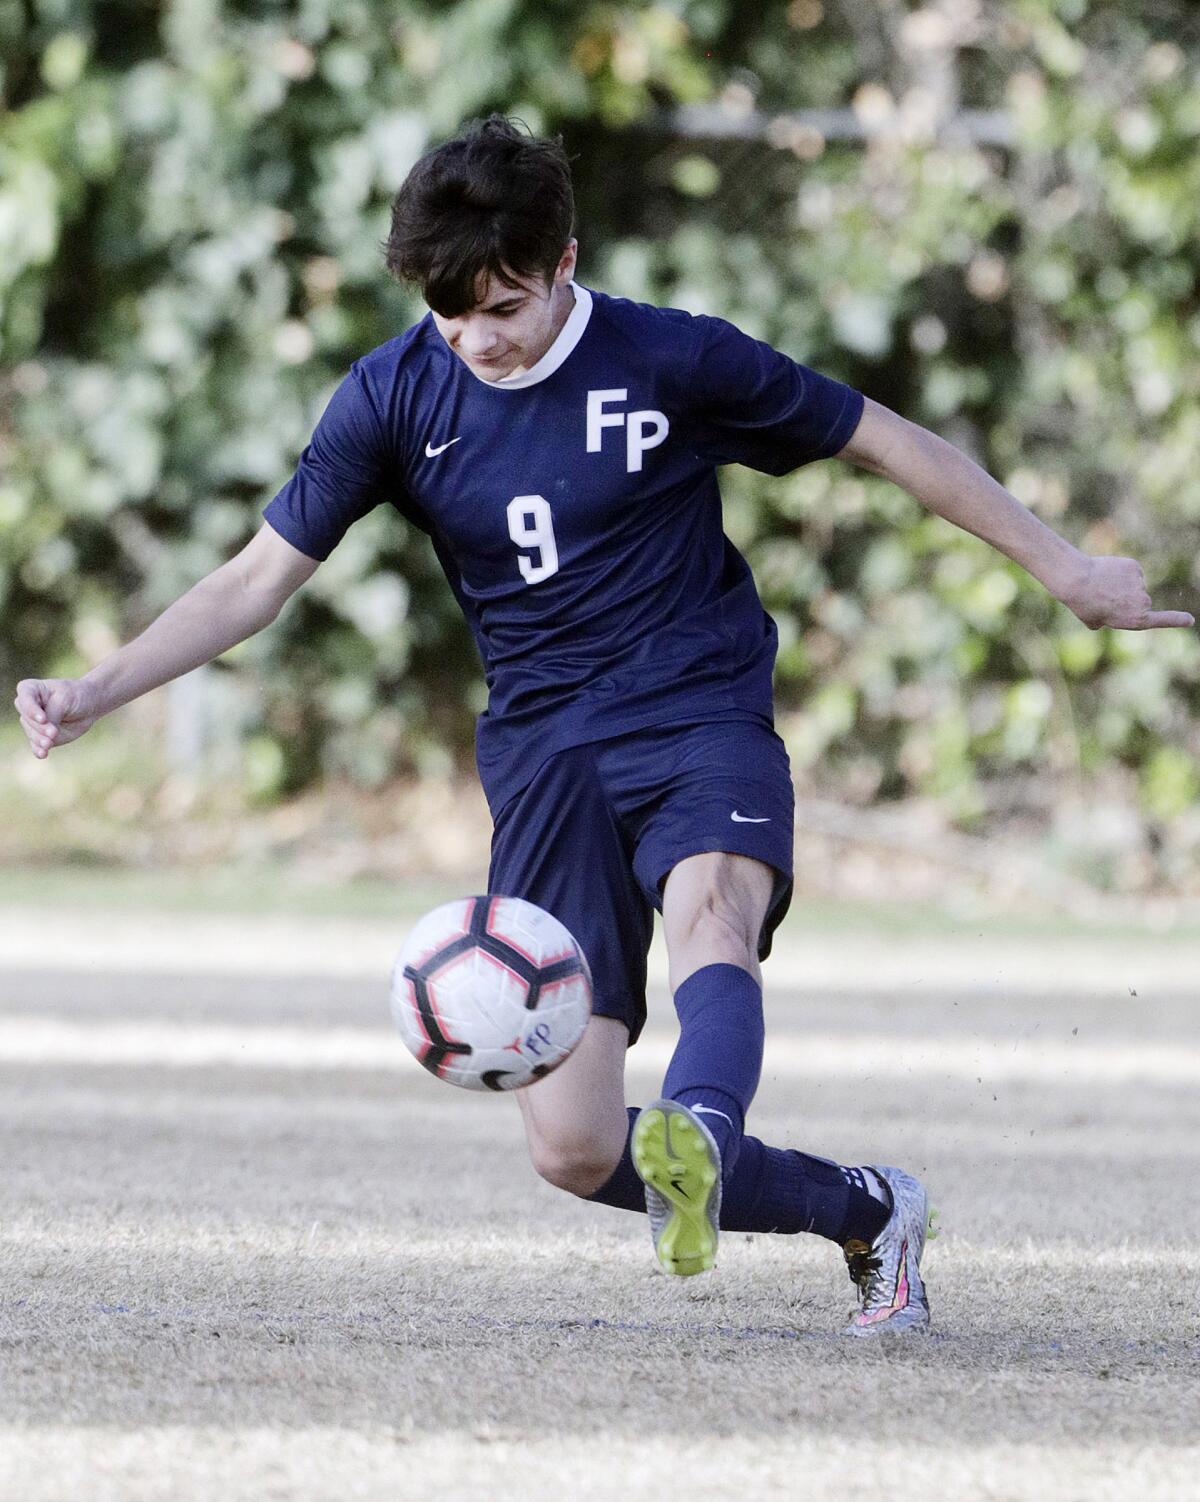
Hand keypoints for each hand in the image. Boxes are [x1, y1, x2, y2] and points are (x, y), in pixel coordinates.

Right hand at [12, 677, 101, 758]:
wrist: (89, 706)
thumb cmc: (76, 696)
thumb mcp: (65, 700)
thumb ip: (53, 715)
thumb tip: (45, 735)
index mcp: (30, 689)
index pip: (24, 699)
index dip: (31, 710)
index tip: (43, 719)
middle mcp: (28, 707)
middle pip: (27, 719)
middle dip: (40, 728)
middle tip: (53, 733)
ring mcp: (33, 723)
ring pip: (31, 733)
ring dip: (39, 740)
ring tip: (49, 744)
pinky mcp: (41, 736)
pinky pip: (36, 745)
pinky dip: (39, 750)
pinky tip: (43, 754)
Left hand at [1058, 555, 1194, 631]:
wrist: (1078, 580)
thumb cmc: (1083, 604)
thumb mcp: (1094, 621)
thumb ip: (1107, 621)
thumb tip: (1105, 619)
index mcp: (1136, 620)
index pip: (1162, 620)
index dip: (1176, 620)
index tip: (1190, 620)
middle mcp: (1143, 602)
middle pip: (1139, 601)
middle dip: (1125, 600)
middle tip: (1103, 598)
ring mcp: (1140, 583)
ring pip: (1133, 585)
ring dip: (1120, 585)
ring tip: (1101, 585)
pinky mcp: (1135, 567)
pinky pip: (1130, 571)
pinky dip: (1120, 572)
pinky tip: (1106, 573)